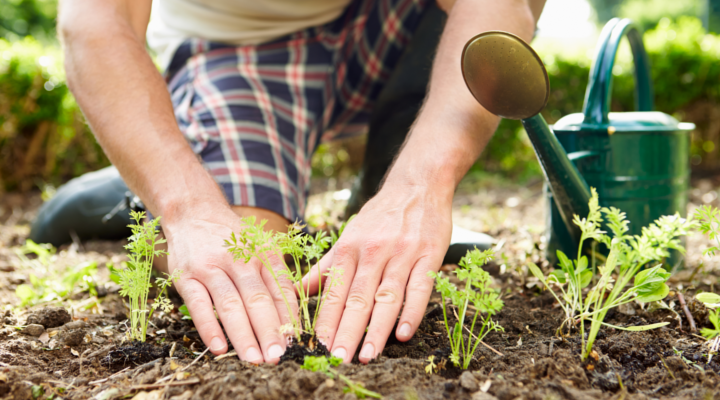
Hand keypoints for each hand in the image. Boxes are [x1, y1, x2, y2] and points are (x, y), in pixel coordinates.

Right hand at [163, 205, 295, 362]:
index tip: (295, 343)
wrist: (193, 212)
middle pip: (257, 299)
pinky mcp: (186, 276)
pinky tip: (219, 348)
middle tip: (278, 357)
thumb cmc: (232, 238)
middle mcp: (239, 260)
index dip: (289, 318)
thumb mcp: (259, 247)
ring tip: (254, 359)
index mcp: (263, 254)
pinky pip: (198, 304)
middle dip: (269, 331)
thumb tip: (293, 317)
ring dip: (243, 335)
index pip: (280, 289)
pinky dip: (209, 327)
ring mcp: (211, 268)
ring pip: (230, 304)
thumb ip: (275, 277)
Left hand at [303, 183, 451, 362]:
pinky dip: (411, 311)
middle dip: (346, 331)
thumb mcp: (348, 237)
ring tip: (367, 355)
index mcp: (349, 249)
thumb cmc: (379, 217)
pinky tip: (403, 333)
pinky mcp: (428, 255)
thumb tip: (296, 291)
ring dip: (377, 329)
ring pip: (387, 296)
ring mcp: (402, 254)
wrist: (417, 186)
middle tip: (338, 359)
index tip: (317, 347)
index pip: (334, 292)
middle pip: (357, 298)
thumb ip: (326, 267)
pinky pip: (419, 287)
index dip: (326, 321)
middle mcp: (372, 252)